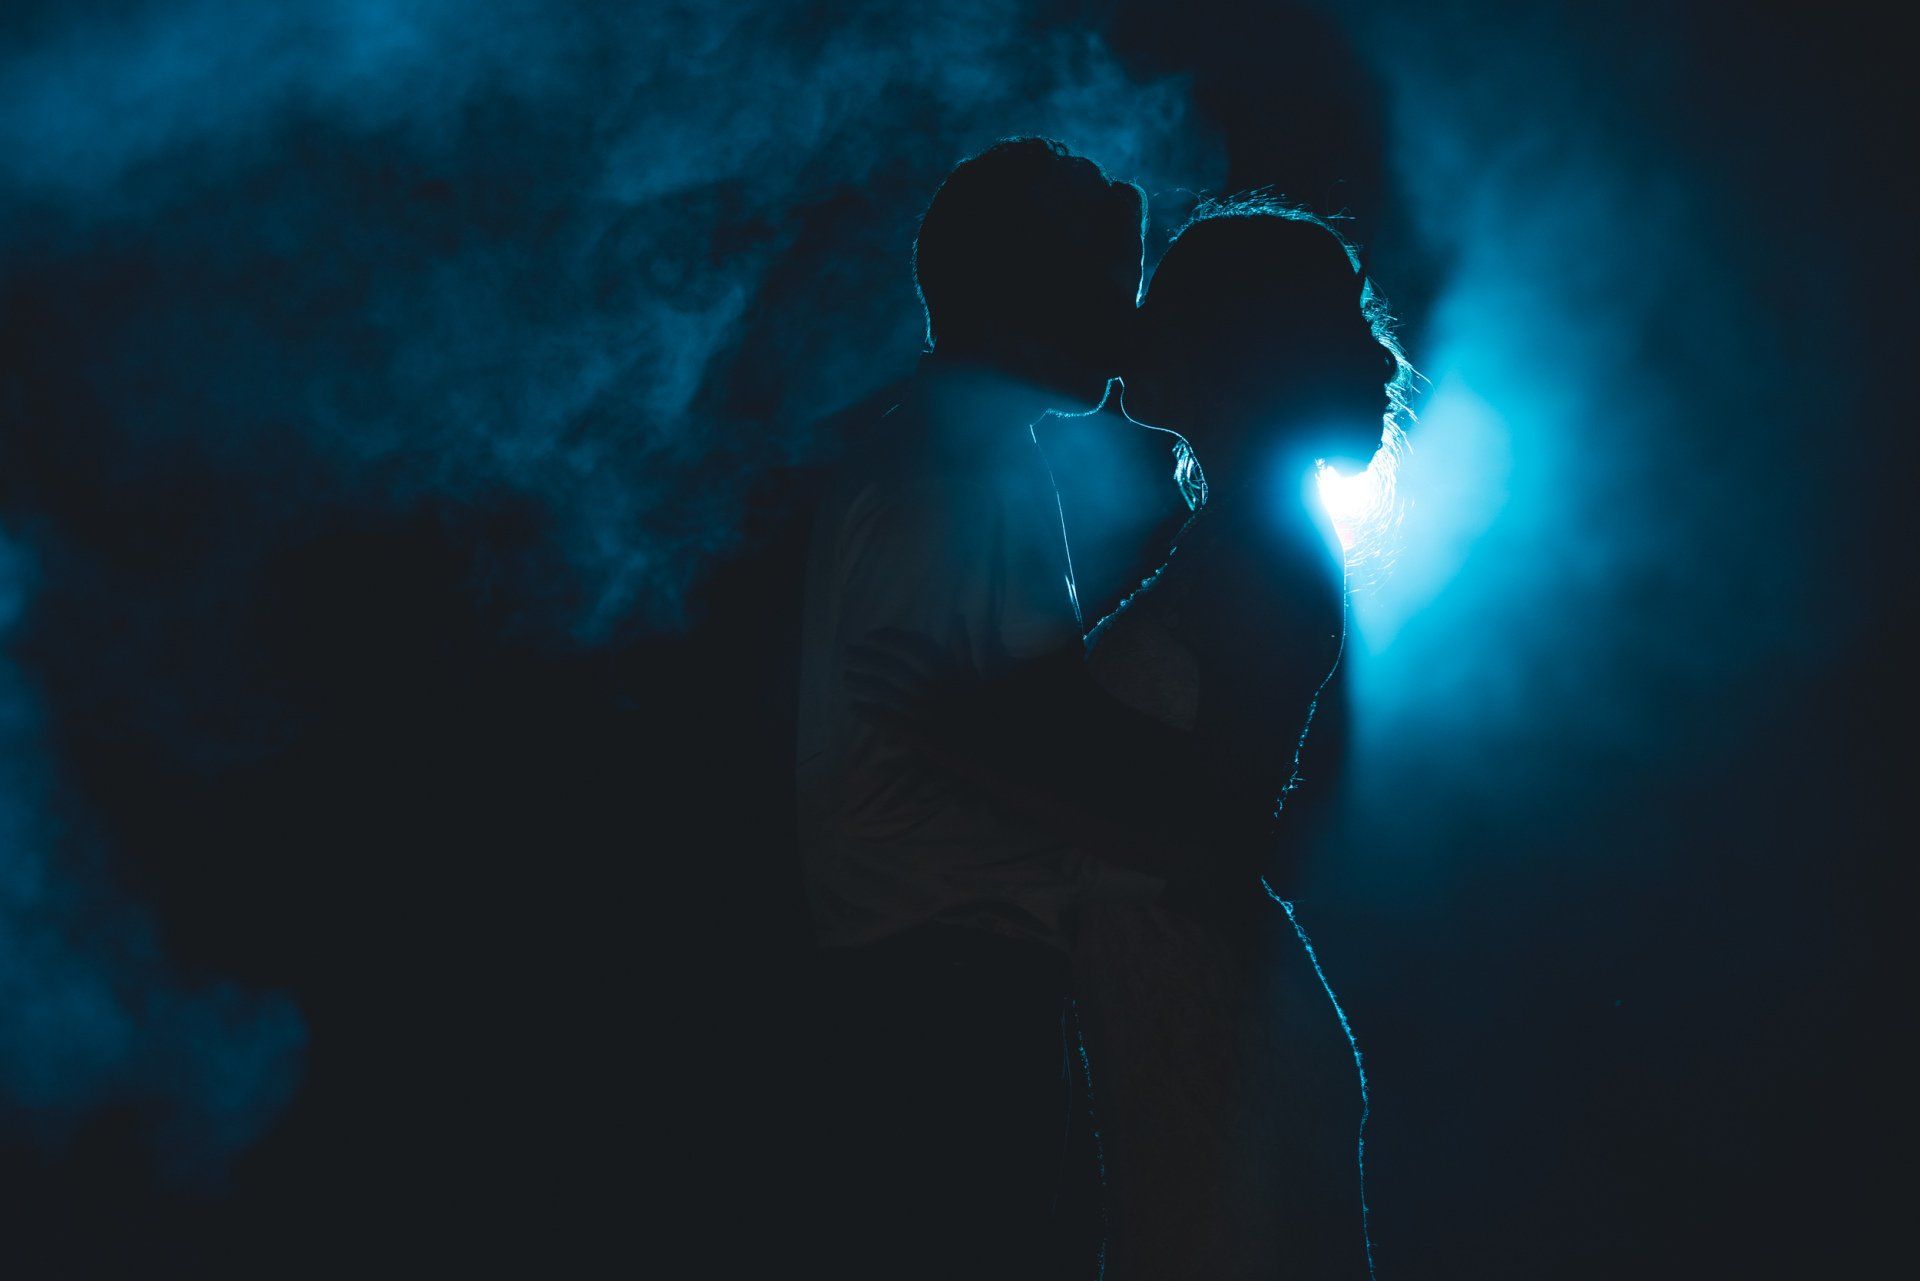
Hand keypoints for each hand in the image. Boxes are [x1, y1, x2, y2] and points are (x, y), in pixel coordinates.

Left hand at [843, 621, 979, 737]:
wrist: (993, 747)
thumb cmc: (985, 708)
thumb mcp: (977, 674)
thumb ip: (963, 647)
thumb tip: (955, 616)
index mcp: (946, 672)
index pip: (912, 648)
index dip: (888, 639)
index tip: (870, 635)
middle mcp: (931, 690)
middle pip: (892, 669)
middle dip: (867, 659)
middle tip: (847, 652)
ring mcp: (923, 713)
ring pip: (887, 693)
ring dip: (863, 683)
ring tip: (845, 677)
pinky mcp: (918, 735)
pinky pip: (889, 722)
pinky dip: (870, 714)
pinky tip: (853, 707)